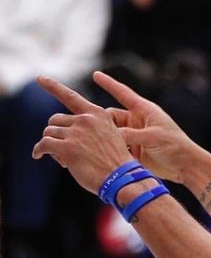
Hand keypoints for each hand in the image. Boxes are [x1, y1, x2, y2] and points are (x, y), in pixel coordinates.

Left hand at [32, 76, 133, 194]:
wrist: (123, 179)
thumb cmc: (118, 165)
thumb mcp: (111, 138)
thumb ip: (91, 129)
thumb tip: (63, 132)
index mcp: (98, 115)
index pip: (70, 97)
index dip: (53, 86)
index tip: (40, 78)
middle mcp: (86, 120)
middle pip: (55, 120)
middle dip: (56, 134)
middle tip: (63, 149)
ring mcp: (76, 133)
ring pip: (49, 133)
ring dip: (52, 146)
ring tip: (64, 159)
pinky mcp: (68, 148)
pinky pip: (44, 144)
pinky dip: (39, 150)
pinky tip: (38, 155)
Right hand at [92, 70, 195, 182]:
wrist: (187, 167)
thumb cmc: (176, 147)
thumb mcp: (153, 137)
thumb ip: (131, 135)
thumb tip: (109, 135)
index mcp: (144, 110)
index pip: (123, 93)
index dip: (109, 84)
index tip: (96, 74)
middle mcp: (137, 121)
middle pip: (110, 117)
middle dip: (99, 121)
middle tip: (86, 127)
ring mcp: (134, 136)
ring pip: (111, 133)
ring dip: (102, 137)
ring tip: (89, 141)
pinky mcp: (133, 150)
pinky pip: (116, 147)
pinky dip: (109, 149)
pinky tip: (99, 153)